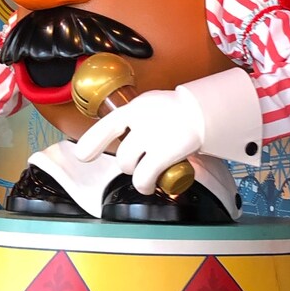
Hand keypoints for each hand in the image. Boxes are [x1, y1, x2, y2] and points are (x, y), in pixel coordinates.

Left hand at [75, 88, 204, 194]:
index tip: (82, 155)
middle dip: (129, 163)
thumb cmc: (182, 110)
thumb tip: (123, 134)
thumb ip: (136, 118)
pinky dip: (145, 185)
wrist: (207, 111)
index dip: (91, 142)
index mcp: (135, 107)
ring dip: (137, 174)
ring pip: (129, 166)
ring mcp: (151, 136)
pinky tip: (151, 186)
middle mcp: (140, 120)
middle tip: (142, 163)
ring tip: (147, 174)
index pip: (107, 125)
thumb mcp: (152, 105)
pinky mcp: (163, 152)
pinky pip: (144, 177)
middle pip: (121, 152)